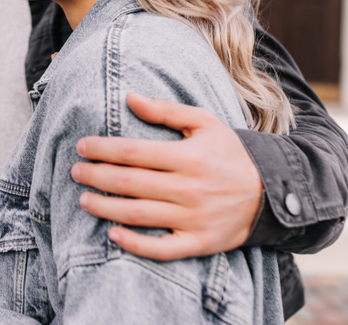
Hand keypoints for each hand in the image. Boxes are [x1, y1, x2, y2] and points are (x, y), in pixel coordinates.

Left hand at [72, 93, 262, 260]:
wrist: (272, 191)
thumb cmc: (230, 153)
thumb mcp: (205, 122)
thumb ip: (166, 111)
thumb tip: (130, 98)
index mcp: (187, 156)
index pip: (133, 152)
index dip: (103, 149)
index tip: (82, 147)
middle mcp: (188, 188)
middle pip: (129, 183)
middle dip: (96, 176)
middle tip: (75, 172)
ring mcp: (193, 219)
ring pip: (139, 215)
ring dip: (105, 208)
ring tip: (83, 199)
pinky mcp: (199, 243)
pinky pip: (162, 249)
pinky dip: (135, 245)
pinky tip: (114, 235)